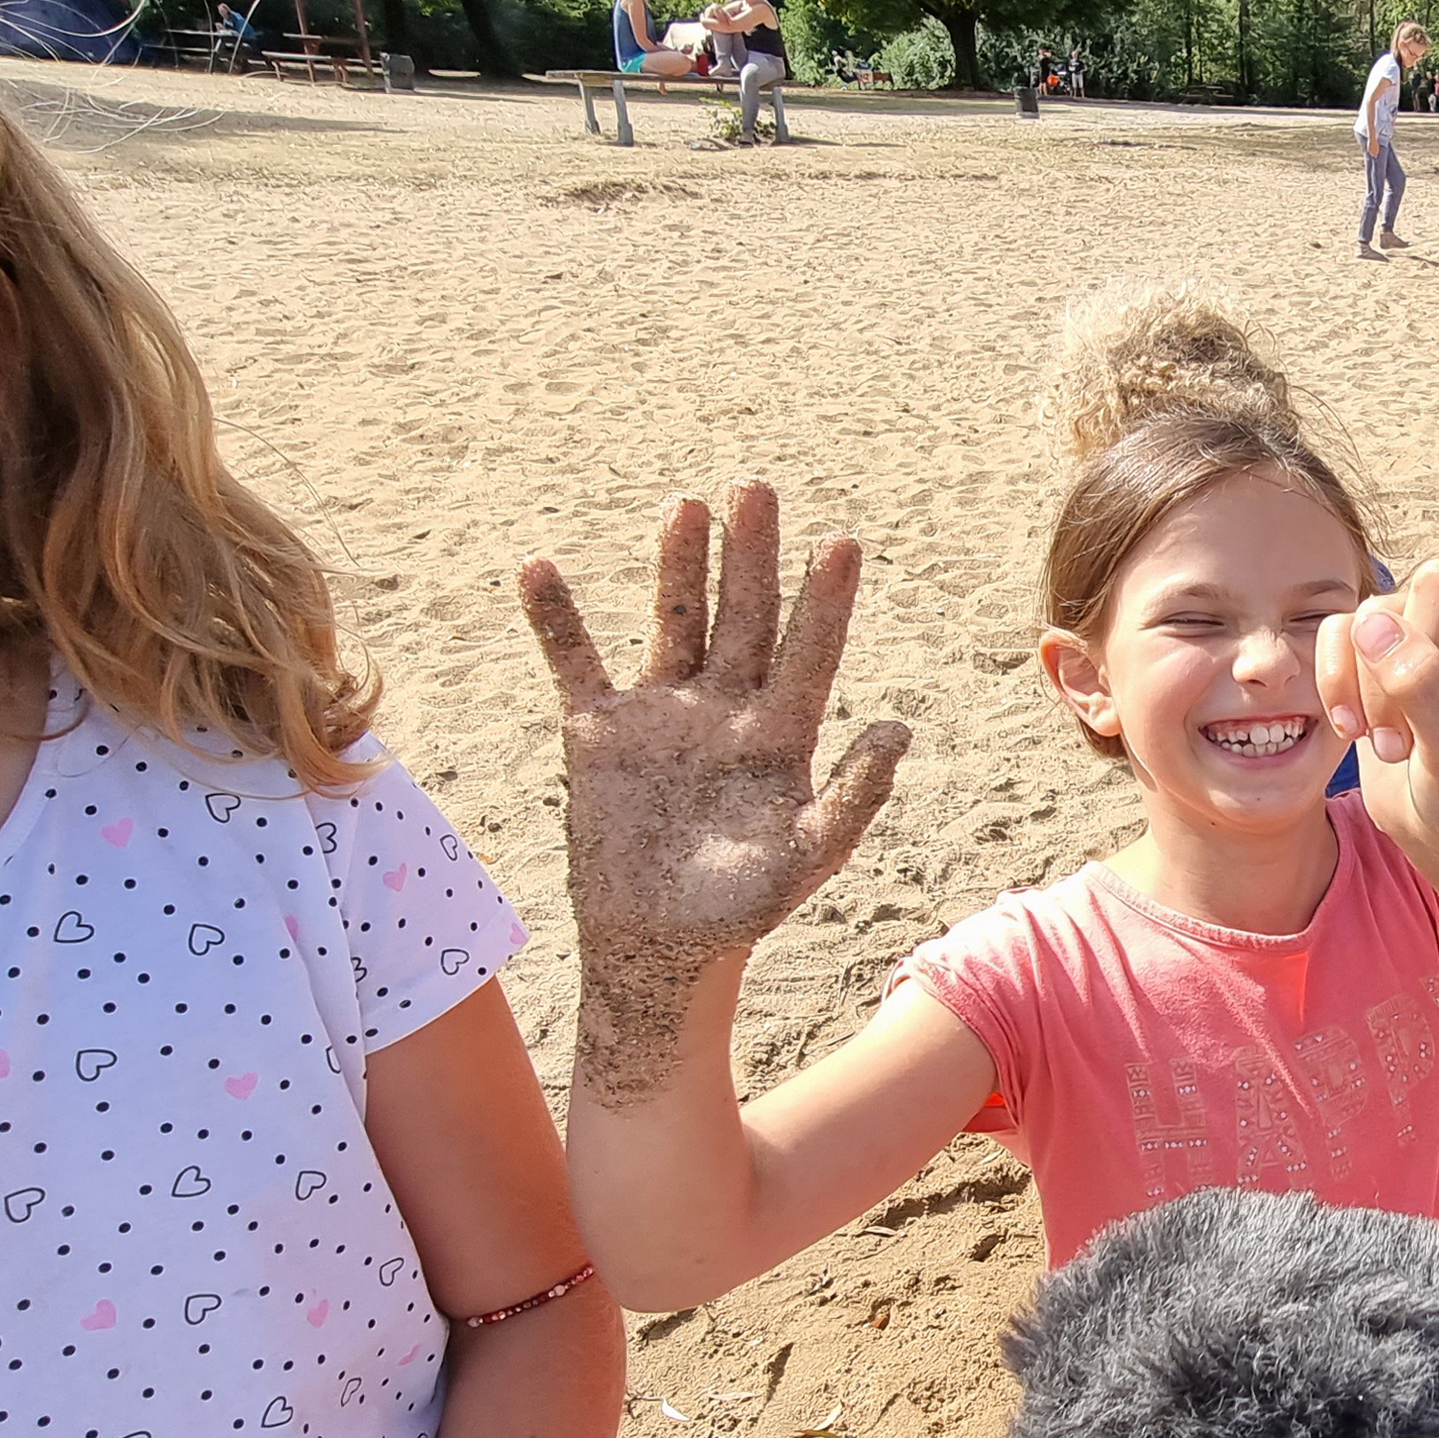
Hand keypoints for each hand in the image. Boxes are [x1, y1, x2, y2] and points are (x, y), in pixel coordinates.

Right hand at [521, 485, 910, 1103]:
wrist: (657, 948)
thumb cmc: (743, 909)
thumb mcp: (808, 856)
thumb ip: (853, 796)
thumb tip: (899, 729)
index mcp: (781, 733)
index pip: (808, 652)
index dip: (824, 602)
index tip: (842, 545)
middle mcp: (724, 708)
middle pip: (743, 616)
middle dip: (750, 556)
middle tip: (759, 490)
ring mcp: (660, 712)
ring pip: (673, 623)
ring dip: (677, 568)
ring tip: (687, 507)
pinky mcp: (598, 732)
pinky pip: (573, 663)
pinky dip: (555, 621)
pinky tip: (539, 569)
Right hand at [1317, 412, 1438, 858]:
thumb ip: (1426, 690)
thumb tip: (1376, 626)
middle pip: (1435, 583)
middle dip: (1409, 662)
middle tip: (1407, 735)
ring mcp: (1428, 626)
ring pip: (1376, 613)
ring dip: (1367, 687)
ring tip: (1393, 744)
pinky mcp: (1376, 640)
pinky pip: (1336, 629)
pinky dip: (1333, 682)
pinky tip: (1354, 728)